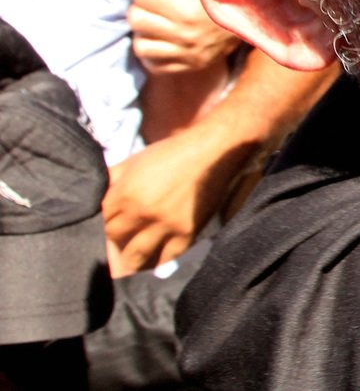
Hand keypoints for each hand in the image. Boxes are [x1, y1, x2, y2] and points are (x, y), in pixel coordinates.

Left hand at [102, 126, 241, 274]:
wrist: (212, 151)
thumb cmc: (171, 153)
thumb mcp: (134, 161)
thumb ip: (111, 179)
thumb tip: (91, 194)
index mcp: (125, 193)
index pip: (99, 222)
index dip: (99, 227)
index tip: (102, 230)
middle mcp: (141, 213)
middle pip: (114, 241)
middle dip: (112, 242)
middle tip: (115, 245)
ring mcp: (165, 226)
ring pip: (135, 257)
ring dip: (129, 260)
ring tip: (129, 262)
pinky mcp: (186, 233)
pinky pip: (166, 258)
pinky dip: (157, 263)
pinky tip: (154, 264)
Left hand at [128, 0, 236, 77]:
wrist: (256, 15)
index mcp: (186, 10)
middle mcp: (185, 36)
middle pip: (136, 19)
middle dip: (140, 6)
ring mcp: (188, 55)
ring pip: (141, 45)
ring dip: (144, 31)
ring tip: (155, 18)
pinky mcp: (189, 66)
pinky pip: (153, 63)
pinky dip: (153, 51)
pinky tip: (161, 37)